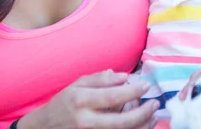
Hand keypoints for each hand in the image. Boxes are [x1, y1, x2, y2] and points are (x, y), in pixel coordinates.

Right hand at [17, 69, 158, 128]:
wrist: (45, 127)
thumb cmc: (64, 102)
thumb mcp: (77, 85)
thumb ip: (100, 79)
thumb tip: (124, 76)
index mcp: (81, 100)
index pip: (112, 96)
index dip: (132, 91)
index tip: (145, 85)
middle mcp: (85, 120)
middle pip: (121, 122)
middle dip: (143, 113)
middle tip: (155, 104)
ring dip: (141, 126)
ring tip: (153, 116)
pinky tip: (141, 125)